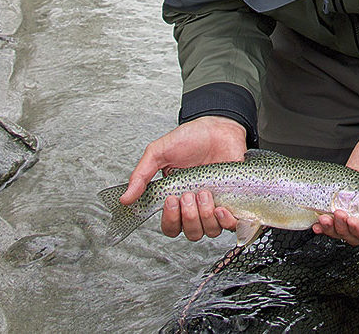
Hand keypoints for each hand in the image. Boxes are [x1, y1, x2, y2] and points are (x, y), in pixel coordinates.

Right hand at [119, 116, 246, 240]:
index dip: (171, 220)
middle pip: (191, 233)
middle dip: (189, 216)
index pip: (171, 227)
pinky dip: (226, 221)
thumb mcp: (159, 152)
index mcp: (177, 199)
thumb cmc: (191, 138)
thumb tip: (125, 198)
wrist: (218, 126)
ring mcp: (215, 204)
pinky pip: (232, 225)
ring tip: (205, 192)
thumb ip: (142, 175)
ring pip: (210, 231)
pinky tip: (221, 207)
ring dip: (205, 215)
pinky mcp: (233, 201)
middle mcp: (196, 206)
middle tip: (188, 194)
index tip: (171, 200)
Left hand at [313, 138, 358, 249]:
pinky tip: (318, 218)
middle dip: (342, 229)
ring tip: (325, 217)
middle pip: (352, 234)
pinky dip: (323, 217)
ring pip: (339, 226)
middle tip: (339, 215)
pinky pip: (331, 209)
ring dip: (331, 227)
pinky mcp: (343, 190)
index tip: (354, 221)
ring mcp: (355, 202)